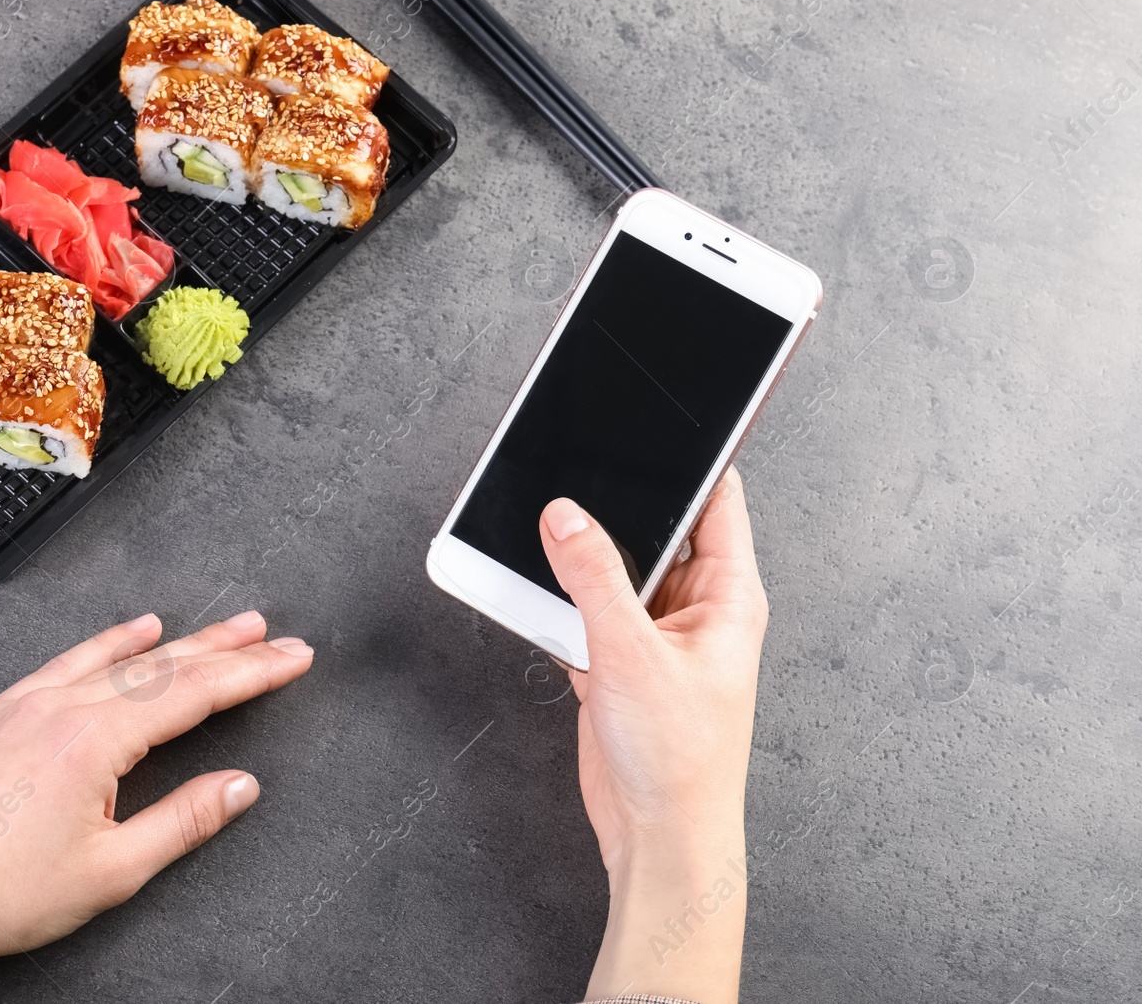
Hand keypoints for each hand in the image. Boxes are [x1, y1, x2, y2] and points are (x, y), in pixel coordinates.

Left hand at [0, 610, 313, 1003]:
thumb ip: (183, 820)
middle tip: (272, 636)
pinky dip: (108, 644)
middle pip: (163, 667)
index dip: (249, 674)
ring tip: (225, 627)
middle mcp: (61, 707)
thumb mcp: (111, 871)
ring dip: (177, 641)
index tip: (291, 658)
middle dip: (226, 650)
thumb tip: (240, 786)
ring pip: (118, 658)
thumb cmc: (5, 893)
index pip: (192, 693)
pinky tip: (135, 630)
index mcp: (94, 742)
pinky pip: (67, 661)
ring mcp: (26, 702)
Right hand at [539, 468, 765, 1003]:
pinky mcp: (618, 662)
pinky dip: (558, 604)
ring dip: (577, 561)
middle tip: (571, 475)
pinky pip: (583, 611)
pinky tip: (533, 597)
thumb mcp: (633, 655)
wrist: (658, 837)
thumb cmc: (682, 761)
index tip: (651, 422)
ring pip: (612, 571)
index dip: (688, 459)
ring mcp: (654, 635)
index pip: (716, 501)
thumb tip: (566, 517)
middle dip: (613, 507)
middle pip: (654, 530)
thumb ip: (594, 580)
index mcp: (727, 596)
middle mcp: (695, 609)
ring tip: (539, 539)